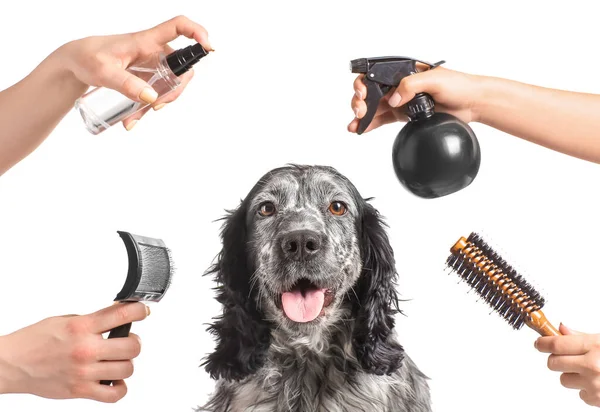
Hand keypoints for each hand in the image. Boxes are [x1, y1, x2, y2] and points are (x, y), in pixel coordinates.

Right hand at [0, 302, 148, 402]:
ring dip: (126, 363)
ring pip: (127, 369)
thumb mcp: (66, 320)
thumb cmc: (36, 340)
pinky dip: (120, 388)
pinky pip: (114, 394)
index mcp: (82, 327)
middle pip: (132, 346)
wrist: (12, 363)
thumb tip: (117, 317)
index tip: (143, 311)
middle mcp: (85, 349)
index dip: (140, 310)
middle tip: (127, 340)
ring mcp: (84, 372)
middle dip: (135, 341)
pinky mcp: (80, 390)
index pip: (122, 314)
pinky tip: (114, 380)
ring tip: (117, 360)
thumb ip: (92, 321)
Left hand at [54, 15, 212, 130]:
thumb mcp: (104, 72)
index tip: (208, 46)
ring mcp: (152, 67)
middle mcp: (154, 52)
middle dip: (175, 90)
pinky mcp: (146, 79)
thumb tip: (151, 97)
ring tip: (134, 118)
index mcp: (146, 41)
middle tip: (158, 105)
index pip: (178, 27)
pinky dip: (147, 108)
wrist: (75, 63)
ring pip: (169, 85)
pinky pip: (156, 94)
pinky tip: (132, 120)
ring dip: (158, 104)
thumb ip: (126, 84)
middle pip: (182, 67)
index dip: (197, 32)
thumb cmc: (88, 57)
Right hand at [348, 65, 482, 133]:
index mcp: (402, 71)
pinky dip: (372, 125)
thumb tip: (393, 99)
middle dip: (360, 102)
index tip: (363, 94)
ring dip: (362, 116)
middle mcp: (399, 85)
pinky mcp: (405, 115)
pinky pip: (384, 119)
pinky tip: (362, 130)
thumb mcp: (434, 79)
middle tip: (360, 112)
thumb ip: (411, 85)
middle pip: (370, 92)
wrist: (472, 103)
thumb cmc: (458, 85)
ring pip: (374, 107)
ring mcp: (401, 100)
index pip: (375, 74)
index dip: (363, 84)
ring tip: (354, 126)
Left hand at [536, 323, 599, 406]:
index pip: (555, 344)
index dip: (542, 343)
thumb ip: (582, 336)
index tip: (539, 343)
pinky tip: (599, 383)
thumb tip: (561, 329)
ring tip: (589, 371)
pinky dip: (585, 390)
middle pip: (553, 363)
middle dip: (556, 359)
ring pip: (564, 380)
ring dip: (571, 376)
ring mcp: (594, 385)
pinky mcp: (597, 400)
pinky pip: (579, 394)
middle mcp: (592, 365)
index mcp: (594, 346)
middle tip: (566, 356)